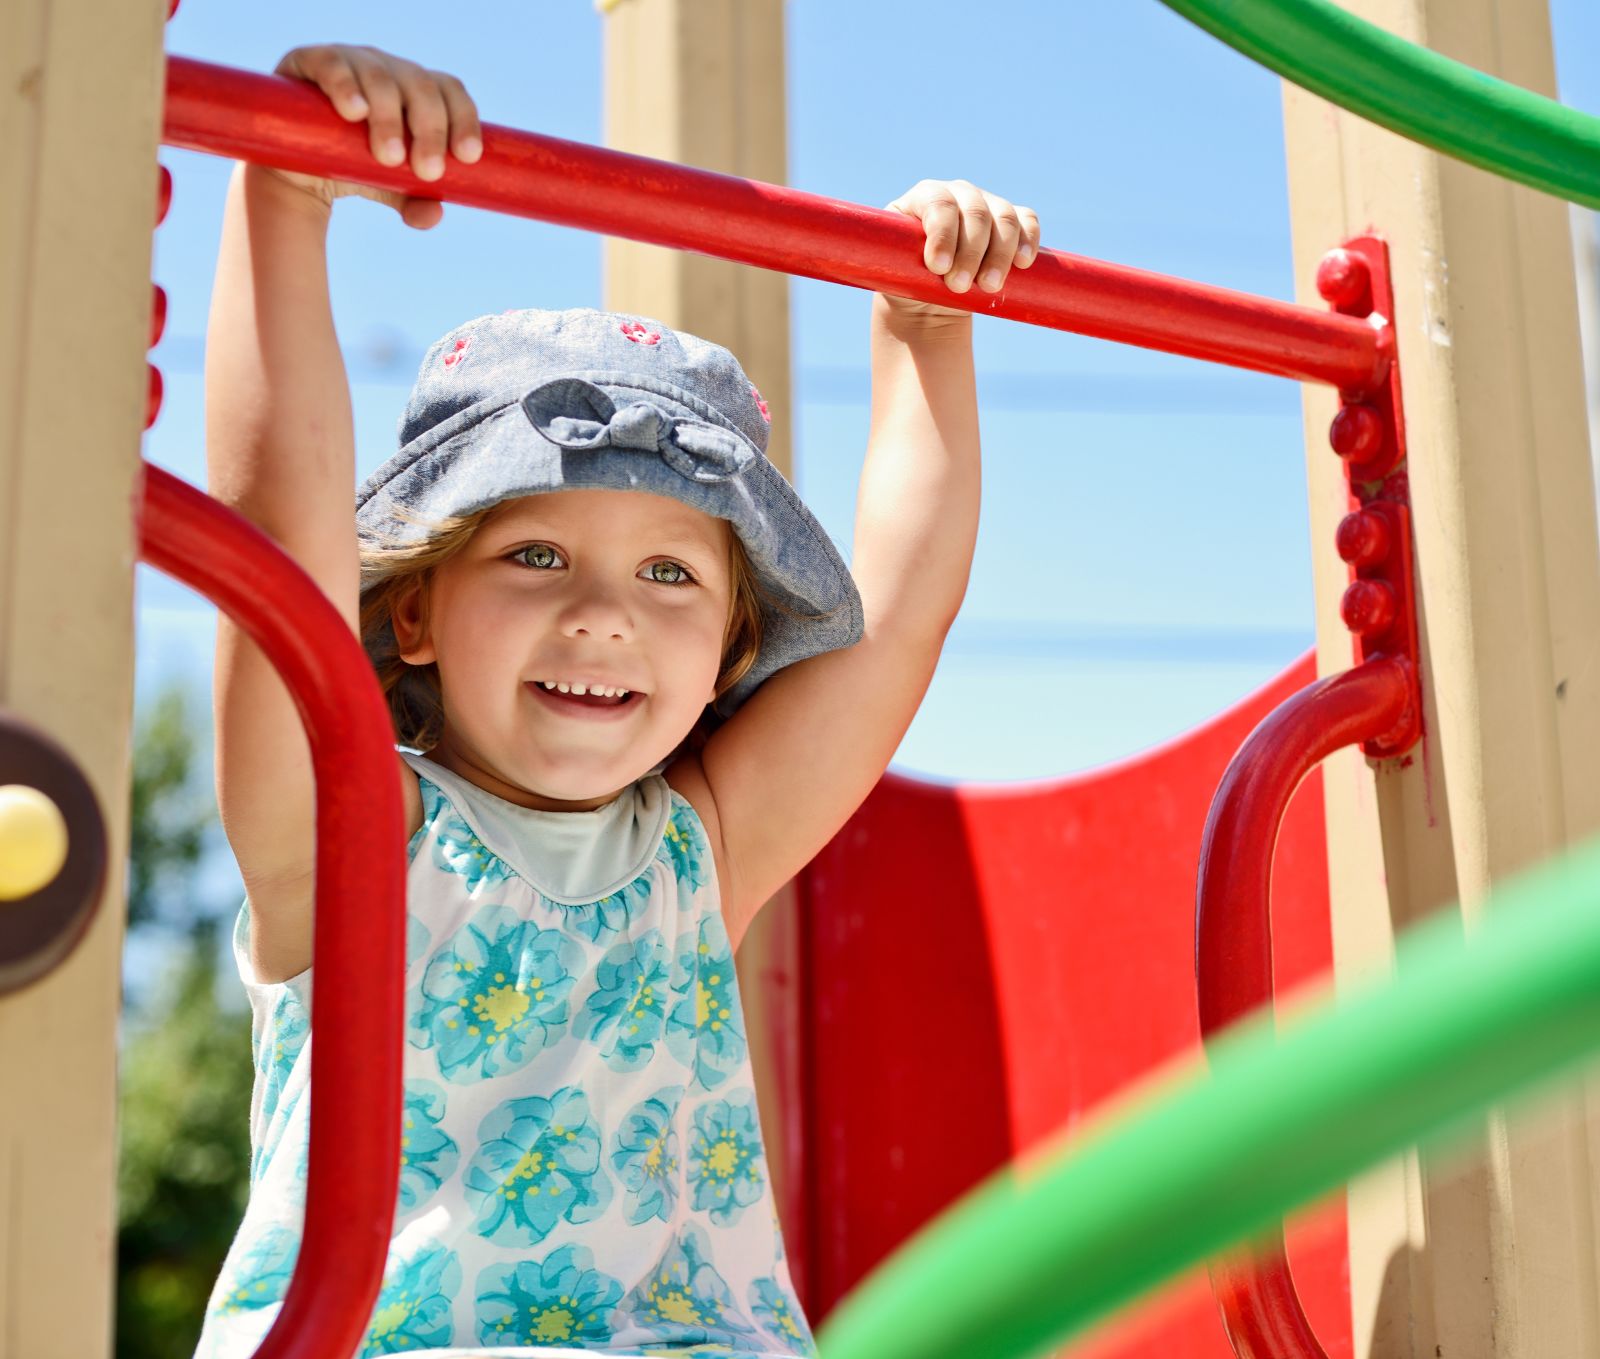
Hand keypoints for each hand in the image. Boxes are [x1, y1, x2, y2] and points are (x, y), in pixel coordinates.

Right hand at [265, 45, 483, 229]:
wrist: (298, 169)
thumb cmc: (354, 169)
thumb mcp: (388, 187)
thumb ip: (413, 202)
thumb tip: (432, 214)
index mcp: (415, 91)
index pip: (449, 91)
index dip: (463, 119)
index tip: (468, 157)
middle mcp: (388, 69)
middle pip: (420, 86)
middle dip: (431, 129)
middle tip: (428, 171)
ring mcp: (352, 61)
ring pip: (381, 79)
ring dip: (390, 118)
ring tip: (390, 157)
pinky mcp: (312, 62)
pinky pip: (333, 66)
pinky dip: (346, 86)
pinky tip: (355, 111)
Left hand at [883, 179, 1040, 320]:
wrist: (927, 300)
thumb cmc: (904, 283)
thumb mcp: (889, 271)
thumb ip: (886, 263)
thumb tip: (881, 265)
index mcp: (923, 198)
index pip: (937, 204)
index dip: (942, 234)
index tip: (937, 268)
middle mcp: (956, 194)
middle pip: (974, 212)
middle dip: (970, 252)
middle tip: (960, 288)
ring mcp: (985, 204)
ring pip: (1002, 217)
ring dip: (1000, 254)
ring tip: (989, 287)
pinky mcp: (1010, 221)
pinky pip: (1026, 220)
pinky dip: (1028, 239)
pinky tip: (1023, 263)